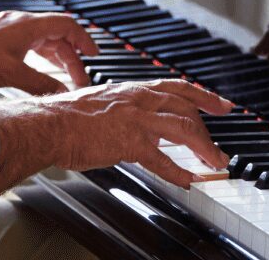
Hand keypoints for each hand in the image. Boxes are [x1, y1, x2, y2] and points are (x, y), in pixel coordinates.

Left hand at [0, 11, 95, 94]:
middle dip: (72, 57)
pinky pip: (28, 46)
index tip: (95, 54)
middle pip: (57, 36)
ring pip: (42, 41)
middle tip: (79, 78)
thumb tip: (61, 95)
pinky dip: (39, 59)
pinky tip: (36, 73)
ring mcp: (9, 31)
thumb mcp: (11, 74)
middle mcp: (21, 24)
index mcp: (29, 26)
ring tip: (63, 78)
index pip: (67, 26)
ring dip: (56, 58)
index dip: (84, 40)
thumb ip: (40, 85)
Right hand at [0, 79, 234, 190]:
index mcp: (130, 90)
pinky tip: (187, 181)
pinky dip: (178, 171)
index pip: (176, 88)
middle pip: (185, 108)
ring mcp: (135, 119)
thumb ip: (119, 111)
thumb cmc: (64, 118)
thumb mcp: (99, 104)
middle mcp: (137, 100)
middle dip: (209, 127)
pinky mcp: (128, 141)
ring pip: (183, 129)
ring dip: (203, 148)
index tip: (222, 104)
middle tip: (221, 147)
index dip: (203, 96)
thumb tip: (130, 123)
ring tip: (214, 163)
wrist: (46, 124)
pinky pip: (162, 159)